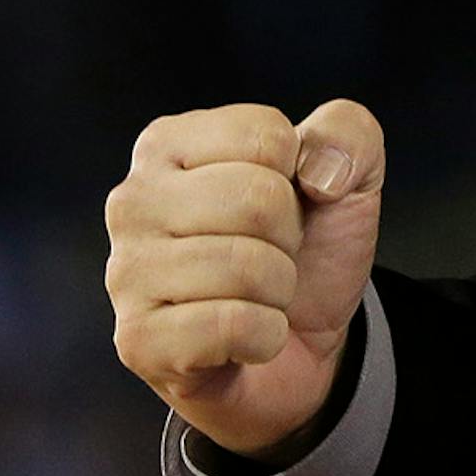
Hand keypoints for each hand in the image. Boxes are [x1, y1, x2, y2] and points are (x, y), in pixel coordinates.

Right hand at [105, 99, 384, 460]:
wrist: (303, 344)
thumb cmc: (309, 244)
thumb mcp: (349, 170)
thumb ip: (347, 132)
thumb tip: (318, 170)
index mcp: (170, 144)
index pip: (266, 138)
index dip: (299, 175)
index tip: (284, 199)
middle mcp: (133, 201)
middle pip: (257, 200)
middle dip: (289, 235)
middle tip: (272, 252)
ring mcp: (126, 273)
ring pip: (244, 265)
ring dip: (278, 287)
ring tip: (258, 292)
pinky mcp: (136, 341)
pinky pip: (231, 326)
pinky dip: (263, 334)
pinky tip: (243, 336)